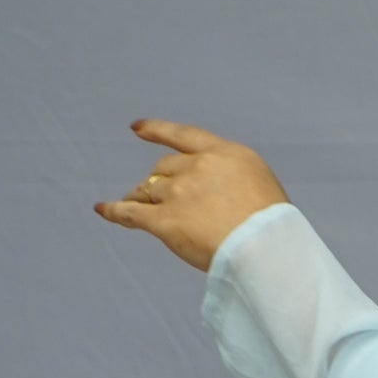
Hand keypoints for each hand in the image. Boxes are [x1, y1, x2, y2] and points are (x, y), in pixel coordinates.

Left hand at [94, 119, 289, 273]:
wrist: (266, 249)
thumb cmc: (274, 227)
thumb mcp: (260, 185)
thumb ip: (231, 181)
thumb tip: (211, 194)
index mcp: (225, 154)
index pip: (183, 136)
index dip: (157, 130)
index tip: (138, 128)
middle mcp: (198, 167)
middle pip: (164, 169)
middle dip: (157, 181)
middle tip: (153, 194)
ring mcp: (180, 193)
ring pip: (147, 191)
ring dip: (140, 198)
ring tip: (133, 206)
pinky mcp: (166, 221)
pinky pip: (131, 213)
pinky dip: (115, 211)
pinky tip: (102, 209)